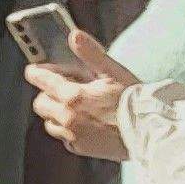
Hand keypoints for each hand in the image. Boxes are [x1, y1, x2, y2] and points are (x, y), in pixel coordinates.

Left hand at [25, 28, 139, 158]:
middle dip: (47, 94)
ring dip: (56, 113)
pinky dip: (68, 130)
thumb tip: (74, 35)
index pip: (41, 81)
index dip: (36, 73)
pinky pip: (64, 138)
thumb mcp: (113, 71)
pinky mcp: (80, 148)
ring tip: (75, 107)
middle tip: (63, 88)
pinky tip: (85, 123)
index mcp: (73, 96)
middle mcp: (67, 117)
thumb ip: (90, 53)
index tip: (34, 70)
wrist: (150, 130)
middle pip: (40, 103)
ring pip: (49, 122)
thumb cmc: (133, 99)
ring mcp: (73, 135)